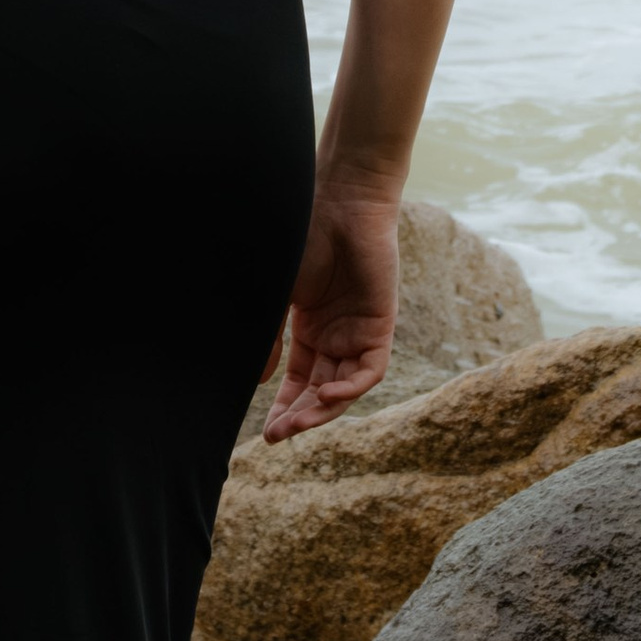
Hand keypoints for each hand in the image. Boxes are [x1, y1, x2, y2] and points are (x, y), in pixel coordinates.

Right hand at [259, 187, 400, 439]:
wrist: (338, 203)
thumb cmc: (303, 238)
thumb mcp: (278, 296)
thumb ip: (270, 339)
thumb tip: (259, 382)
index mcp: (310, 328)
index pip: (299, 381)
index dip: (284, 408)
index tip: (266, 433)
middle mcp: (336, 336)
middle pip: (320, 391)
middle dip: (299, 416)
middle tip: (277, 437)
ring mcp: (358, 332)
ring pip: (345, 387)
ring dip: (323, 410)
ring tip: (297, 424)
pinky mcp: (380, 325)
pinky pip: (369, 369)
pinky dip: (350, 387)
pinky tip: (327, 395)